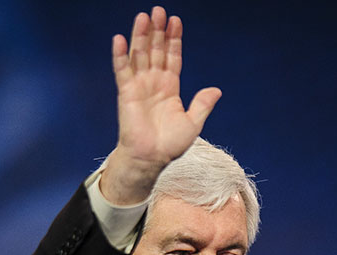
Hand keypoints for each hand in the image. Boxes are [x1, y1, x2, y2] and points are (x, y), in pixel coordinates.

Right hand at [100, 6, 220, 204]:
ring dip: (141, 36)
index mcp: (170, 87)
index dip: (174, 39)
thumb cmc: (169, 145)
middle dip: (158, 31)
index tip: (176, 21)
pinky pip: (122, 70)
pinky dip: (120, 55)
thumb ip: (202, 104)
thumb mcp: (193, 123)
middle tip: (158, 10)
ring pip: (140, 55)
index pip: (172, 57)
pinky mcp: (127, 92)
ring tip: (143, 16)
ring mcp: (139, 86)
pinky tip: (120, 39)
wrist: (151, 158)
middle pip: (156, 50)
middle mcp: (154, 83)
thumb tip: (216, 90)